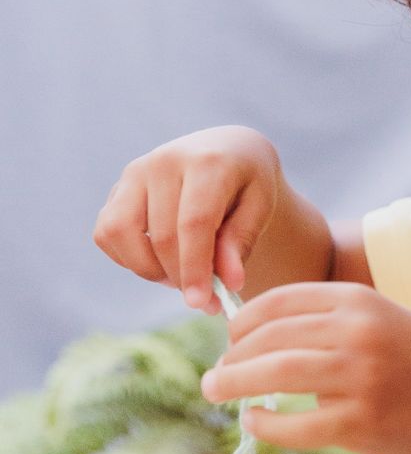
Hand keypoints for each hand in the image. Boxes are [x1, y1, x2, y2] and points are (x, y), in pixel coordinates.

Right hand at [93, 126, 283, 309]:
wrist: (224, 150)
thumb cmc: (246, 183)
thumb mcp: (260, 206)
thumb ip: (241, 241)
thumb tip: (229, 283)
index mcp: (207, 162)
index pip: (194, 222)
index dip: (195, 267)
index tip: (202, 303)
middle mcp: (164, 161)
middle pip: (162, 236)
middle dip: (180, 278)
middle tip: (205, 300)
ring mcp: (135, 172)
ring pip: (120, 233)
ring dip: (148, 268)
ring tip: (180, 275)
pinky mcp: (117, 187)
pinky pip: (107, 233)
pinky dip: (128, 258)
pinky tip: (159, 261)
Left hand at [199, 281, 410, 453]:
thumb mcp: (377, 319)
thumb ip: (325, 319)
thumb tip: (249, 335)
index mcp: (358, 301)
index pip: (280, 302)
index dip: (243, 320)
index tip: (228, 338)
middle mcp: (357, 333)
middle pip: (270, 338)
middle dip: (231, 356)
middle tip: (215, 375)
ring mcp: (359, 378)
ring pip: (273, 375)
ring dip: (234, 384)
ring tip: (216, 391)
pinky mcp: (358, 422)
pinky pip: (293, 424)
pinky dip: (264, 423)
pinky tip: (254, 422)